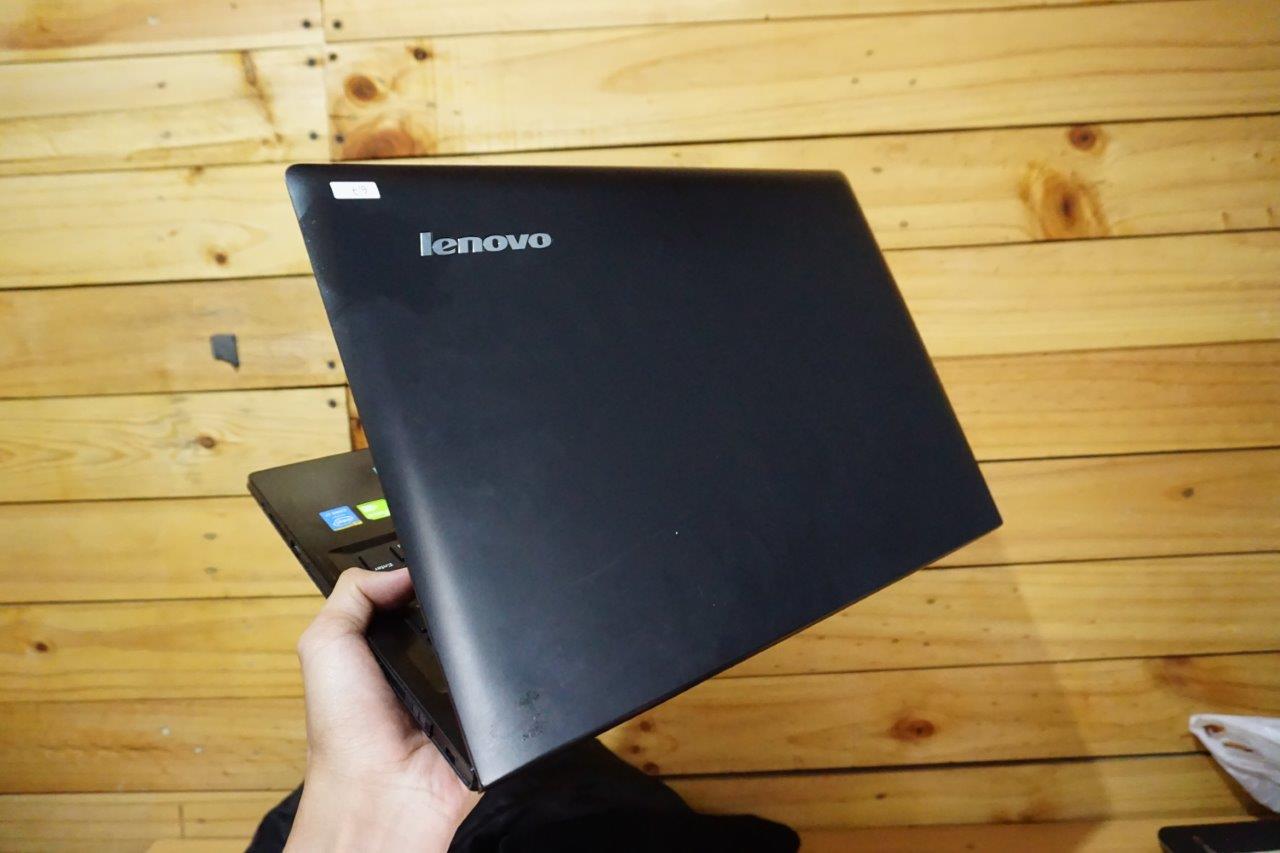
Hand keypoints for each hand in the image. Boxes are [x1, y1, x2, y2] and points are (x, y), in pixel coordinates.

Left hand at [286, 567, 479, 851]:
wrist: (380, 793)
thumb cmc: (343, 733)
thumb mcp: (325, 646)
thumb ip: (353, 596)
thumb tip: (401, 569)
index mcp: (388, 646)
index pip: (414, 596)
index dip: (422, 576)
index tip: (432, 554)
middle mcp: (427, 664)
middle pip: (455, 613)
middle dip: (455, 600)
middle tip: (455, 591)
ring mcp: (462, 688)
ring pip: (486, 642)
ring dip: (480, 636)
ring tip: (467, 633)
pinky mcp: (491, 713)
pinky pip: (509, 681)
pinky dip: (501, 671)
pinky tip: (487, 666)